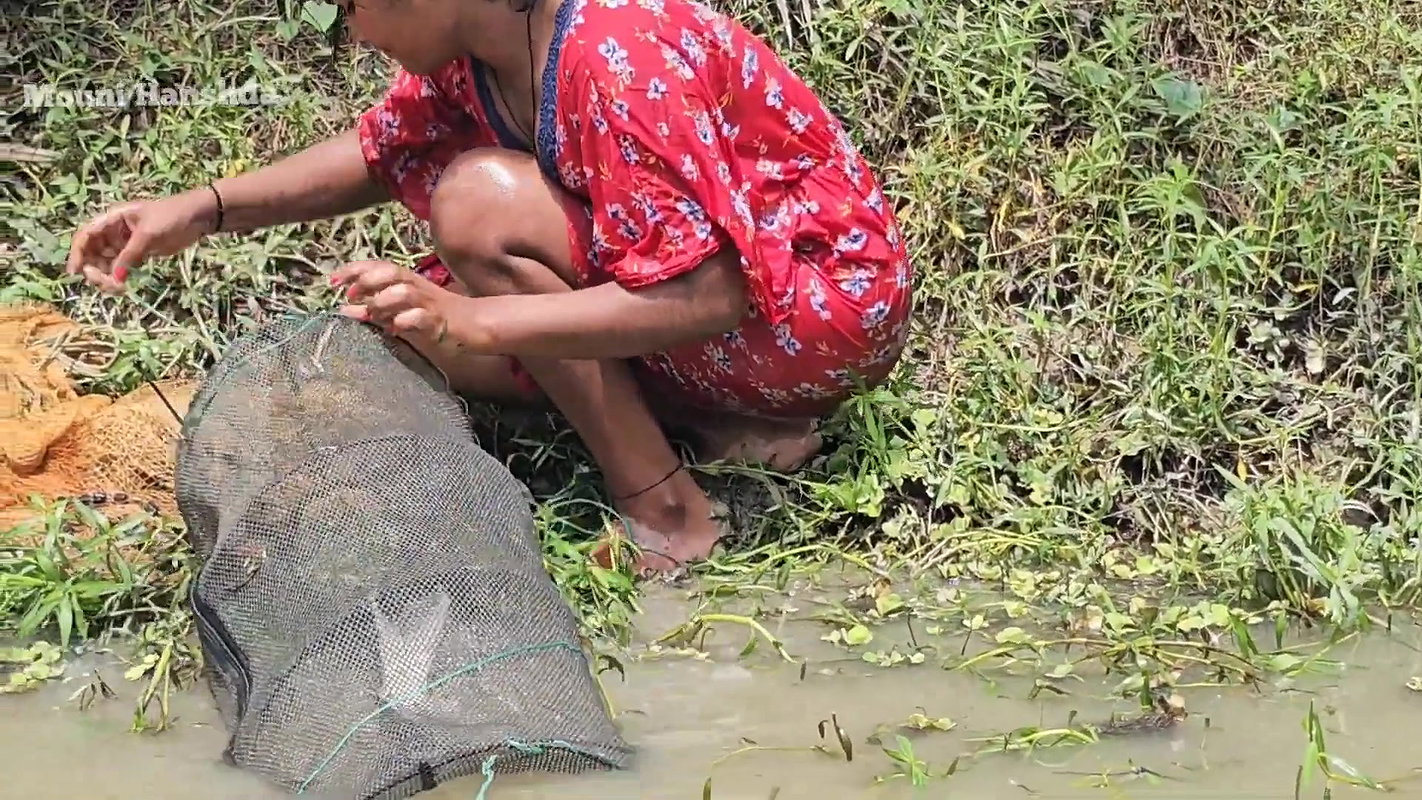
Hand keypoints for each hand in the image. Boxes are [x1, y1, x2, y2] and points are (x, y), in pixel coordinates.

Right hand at [66, 192, 215, 292]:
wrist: (198, 216)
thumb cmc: (172, 216)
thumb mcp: (148, 234)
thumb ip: (130, 255)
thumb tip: (114, 278)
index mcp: (113, 218)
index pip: (86, 235)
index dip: (78, 253)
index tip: (76, 272)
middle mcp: (115, 231)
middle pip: (93, 252)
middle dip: (94, 269)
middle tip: (106, 284)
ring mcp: (126, 243)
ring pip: (106, 262)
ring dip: (106, 276)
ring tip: (118, 288)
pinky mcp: (139, 254)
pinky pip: (121, 267)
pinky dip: (119, 277)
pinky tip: (122, 286)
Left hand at [330, 260, 460, 341]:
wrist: (478, 324)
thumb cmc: (437, 317)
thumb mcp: (402, 312)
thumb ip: (376, 309)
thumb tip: (346, 309)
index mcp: (408, 282)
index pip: (379, 266)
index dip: (355, 269)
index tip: (332, 280)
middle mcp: (418, 288)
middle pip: (391, 273)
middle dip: (367, 281)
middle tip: (351, 295)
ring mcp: (430, 304)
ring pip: (404, 292)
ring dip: (384, 301)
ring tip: (374, 315)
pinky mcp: (442, 322)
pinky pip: (422, 317)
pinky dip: (407, 320)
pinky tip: (396, 328)